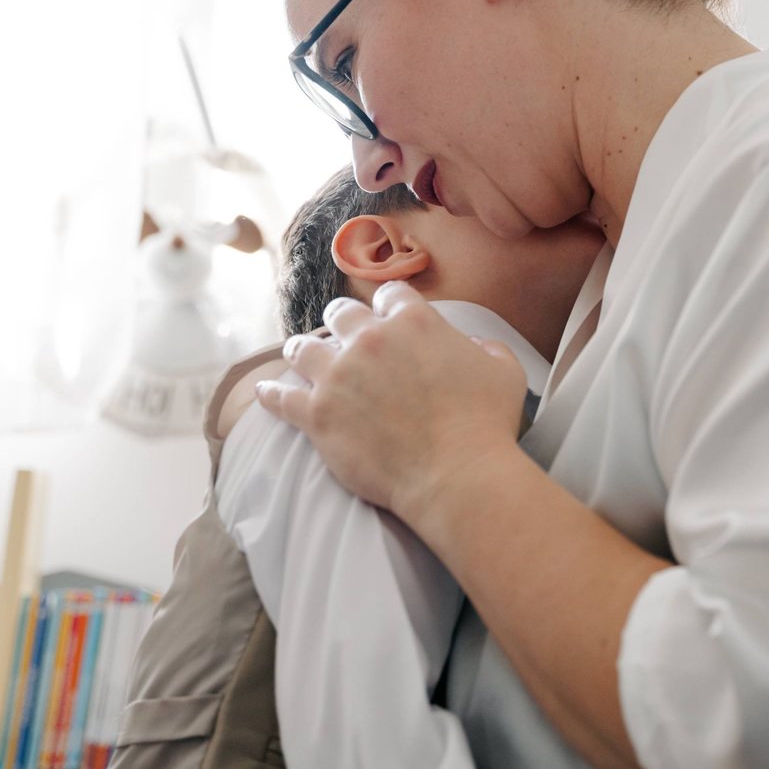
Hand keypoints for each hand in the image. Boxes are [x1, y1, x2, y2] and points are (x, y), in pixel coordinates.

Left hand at [255, 281, 528, 521]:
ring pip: (303, 347)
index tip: (387, 317)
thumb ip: (485, 347)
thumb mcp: (505, 370)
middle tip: (344, 337)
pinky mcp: (317, 415)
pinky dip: (271, 394)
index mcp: (413, 321)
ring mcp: (338, 375)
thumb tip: (474, 346)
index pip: (390, 294)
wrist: (457, 474)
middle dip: (342, 323)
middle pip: (340, 314)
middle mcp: (369, 339)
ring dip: (303, 350)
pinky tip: (264, 391)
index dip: (388, 305)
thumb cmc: (486, 424)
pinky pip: (281, 397)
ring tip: (301, 355)